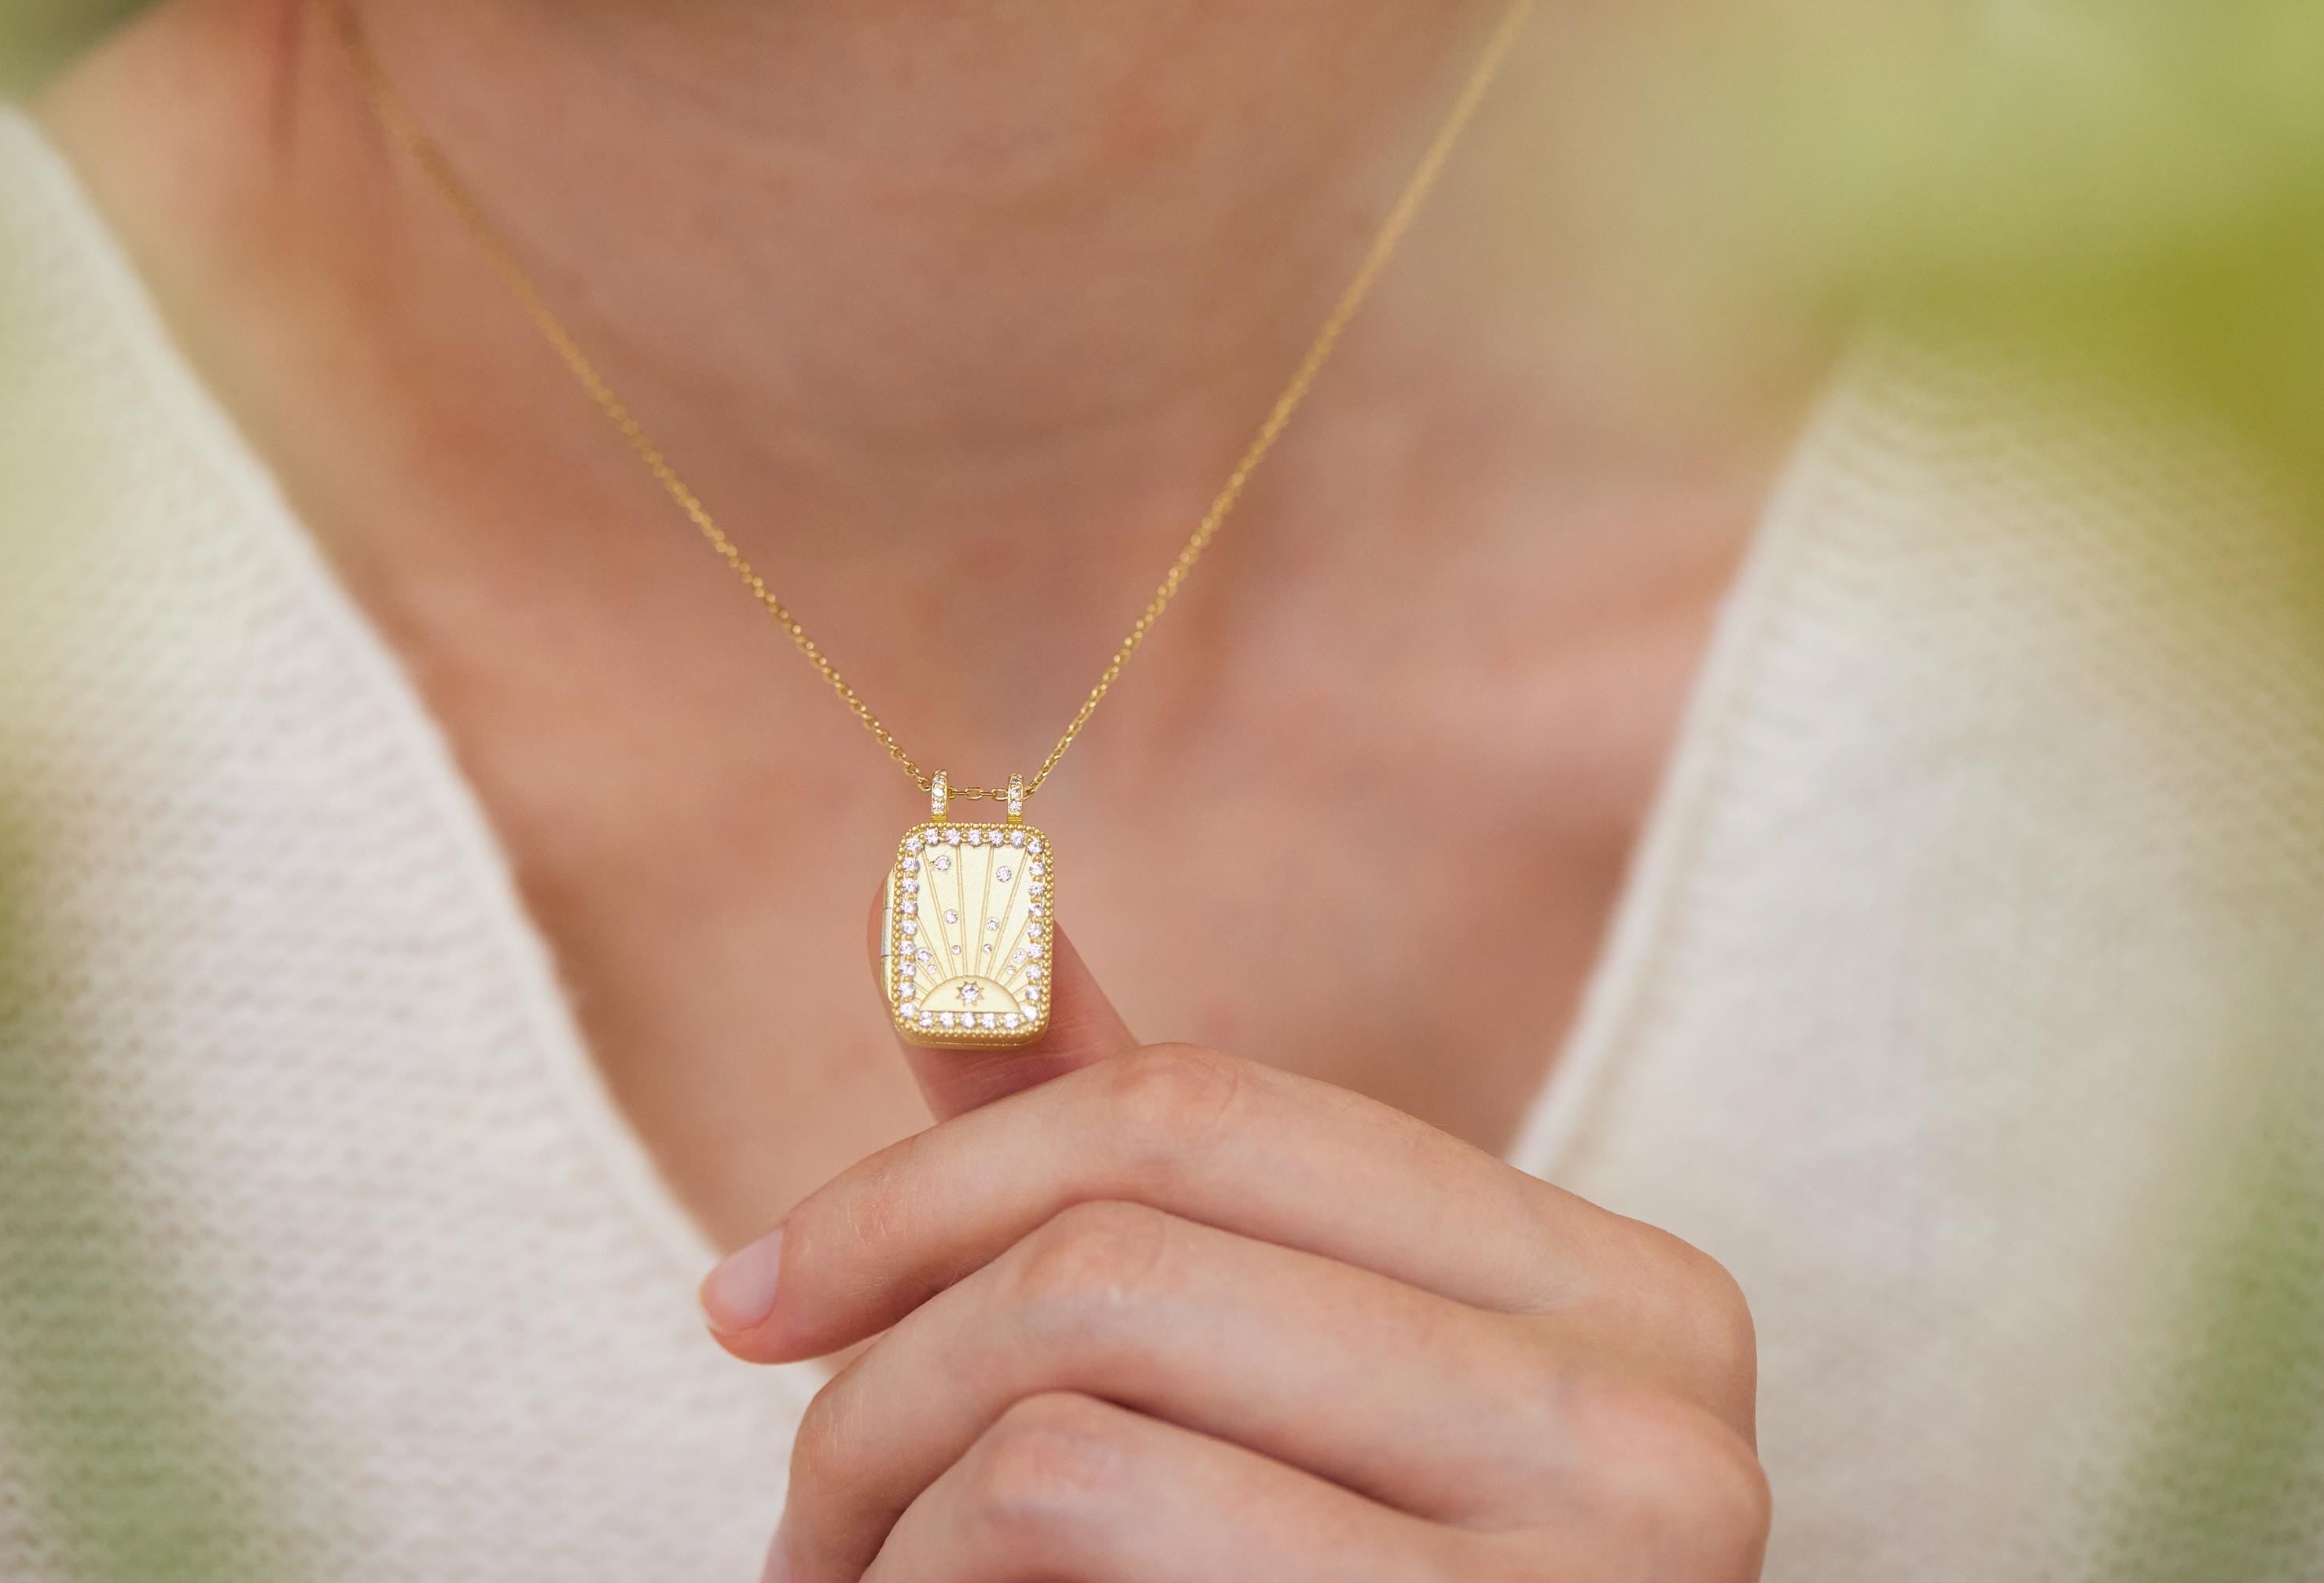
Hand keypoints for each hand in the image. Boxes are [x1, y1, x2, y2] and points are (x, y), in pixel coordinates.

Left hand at [701, 906, 1767, 1582]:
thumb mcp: (1244, 1373)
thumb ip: (1113, 1154)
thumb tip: (934, 896)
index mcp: (1618, 1289)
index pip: (1203, 1110)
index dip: (929, 1175)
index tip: (752, 1291)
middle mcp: (1661, 1422)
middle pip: (1121, 1256)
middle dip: (880, 1374)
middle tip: (802, 1511)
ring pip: (1071, 1418)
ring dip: (887, 1513)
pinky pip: (1080, 1518)